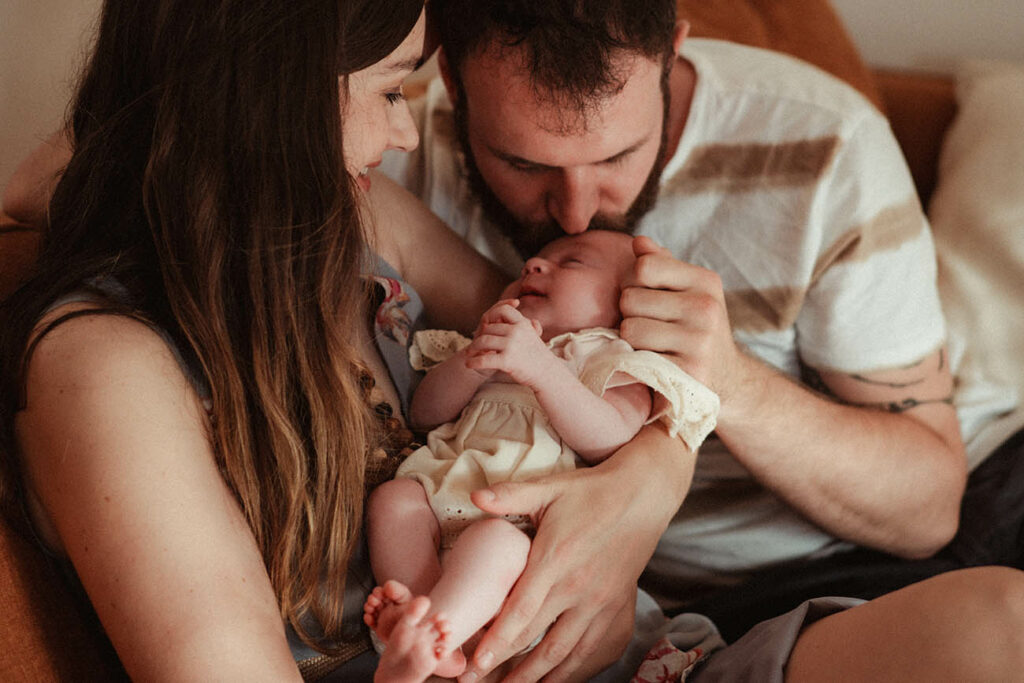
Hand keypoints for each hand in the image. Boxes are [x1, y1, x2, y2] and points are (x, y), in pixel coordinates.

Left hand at [459, 426, 690, 681]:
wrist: (645, 495)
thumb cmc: (592, 492)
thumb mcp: (550, 488)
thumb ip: (510, 495)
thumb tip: (474, 497)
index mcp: (557, 560)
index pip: (522, 612)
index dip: (497, 642)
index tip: (476, 663)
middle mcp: (580, 589)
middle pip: (539, 642)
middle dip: (507, 668)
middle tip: (477, 681)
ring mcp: (602, 604)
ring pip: (567, 654)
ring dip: (538, 677)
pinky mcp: (618, 610)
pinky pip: (594, 652)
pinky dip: (573, 672)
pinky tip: (553, 680)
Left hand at [466, 300, 552, 389]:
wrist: (547, 374)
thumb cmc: (539, 356)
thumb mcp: (535, 335)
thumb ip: (527, 325)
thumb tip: (527, 316)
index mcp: (522, 324)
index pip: (503, 309)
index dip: (492, 314)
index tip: (487, 324)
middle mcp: (517, 331)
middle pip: (489, 328)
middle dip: (480, 336)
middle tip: (474, 345)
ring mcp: (511, 345)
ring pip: (483, 341)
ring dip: (473, 348)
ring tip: (470, 353)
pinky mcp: (507, 360)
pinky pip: (484, 359)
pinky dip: (474, 362)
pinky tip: (469, 364)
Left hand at [620, 236, 747, 411]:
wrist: (727, 378)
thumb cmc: (696, 327)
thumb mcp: (688, 290)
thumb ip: (662, 264)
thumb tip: (639, 242)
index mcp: (705, 281)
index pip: (644, 266)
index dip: (635, 282)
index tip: (647, 296)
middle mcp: (705, 308)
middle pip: (630, 299)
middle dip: (630, 313)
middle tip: (649, 326)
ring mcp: (698, 341)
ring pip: (629, 330)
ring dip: (631, 340)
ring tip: (651, 345)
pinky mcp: (687, 373)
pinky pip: (636, 359)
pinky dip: (636, 362)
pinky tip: (653, 363)